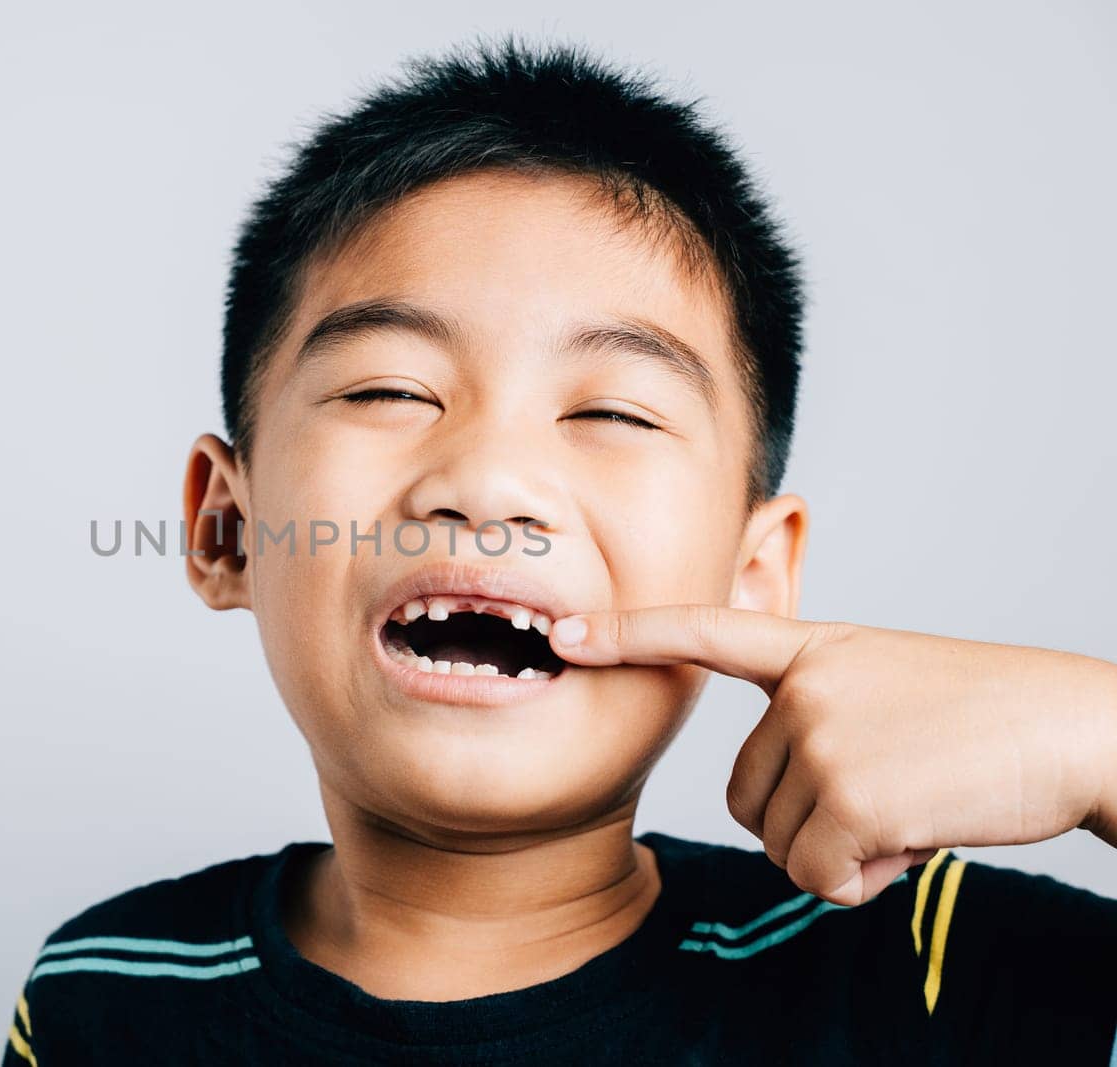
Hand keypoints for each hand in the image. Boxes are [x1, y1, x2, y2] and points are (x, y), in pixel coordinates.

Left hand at [547, 606, 1116, 905]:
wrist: (1073, 729)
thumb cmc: (986, 719)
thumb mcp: (886, 685)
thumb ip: (818, 717)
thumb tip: (779, 814)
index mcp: (814, 650)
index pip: (704, 633)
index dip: (629, 636)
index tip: (563, 638)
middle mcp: (804, 688)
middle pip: (747, 796)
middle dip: (806, 824)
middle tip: (887, 799)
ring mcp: (823, 736)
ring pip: (781, 842)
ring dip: (842, 853)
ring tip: (912, 809)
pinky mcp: (849, 793)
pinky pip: (818, 875)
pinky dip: (863, 881)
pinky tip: (915, 840)